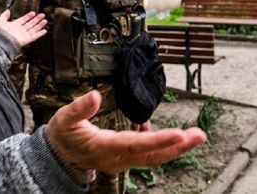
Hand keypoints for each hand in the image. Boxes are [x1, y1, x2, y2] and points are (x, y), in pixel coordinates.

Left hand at [0, 10, 46, 48]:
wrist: (2, 40)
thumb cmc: (0, 32)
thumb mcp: (1, 20)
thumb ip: (4, 15)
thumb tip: (7, 10)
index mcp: (14, 25)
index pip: (23, 19)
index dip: (28, 16)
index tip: (33, 13)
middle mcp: (20, 30)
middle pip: (30, 24)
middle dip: (36, 19)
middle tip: (42, 15)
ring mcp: (23, 35)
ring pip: (33, 29)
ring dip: (39, 25)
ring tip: (45, 21)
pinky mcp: (26, 40)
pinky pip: (34, 36)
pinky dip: (40, 34)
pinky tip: (44, 30)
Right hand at [46, 91, 205, 174]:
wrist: (58, 157)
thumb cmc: (62, 136)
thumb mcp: (64, 119)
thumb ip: (79, 108)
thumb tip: (94, 95)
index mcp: (103, 147)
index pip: (135, 144)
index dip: (158, 140)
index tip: (179, 133)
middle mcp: (117, 159)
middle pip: (152, 156)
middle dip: (178, 147)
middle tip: (199, 135)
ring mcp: (122, 161)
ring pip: (154, 158)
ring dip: (175, 148)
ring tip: (194, 135)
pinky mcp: (125, 159)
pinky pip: (148, 155)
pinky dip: (162, 146)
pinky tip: (172, 135)